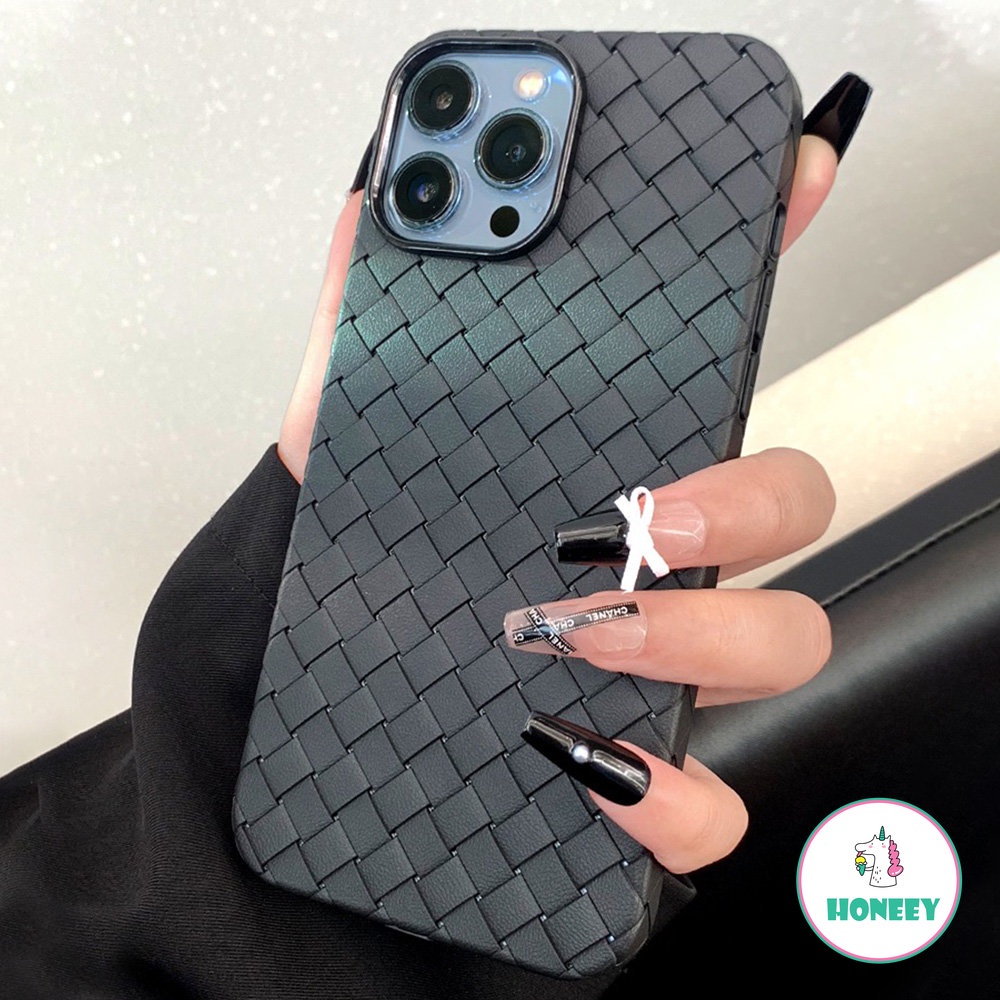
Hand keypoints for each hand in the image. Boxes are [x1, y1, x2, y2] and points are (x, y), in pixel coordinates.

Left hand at [276, 80, 859, 875]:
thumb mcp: (346, 439)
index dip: (775, 262)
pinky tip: (587, 765)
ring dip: (704, 637)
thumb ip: (366, 333)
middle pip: (792, 505)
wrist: (297, 702)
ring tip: (583, 634)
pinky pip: (709, 806)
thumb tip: (379, 214)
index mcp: (610, 465)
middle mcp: (655, 560)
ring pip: (783, 642)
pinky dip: (674, 801)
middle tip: (645, 514)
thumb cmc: (351, 568)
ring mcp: (660, 669)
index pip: (721, 361)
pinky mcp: (634, 780)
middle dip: (749, 500)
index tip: (793, 177)